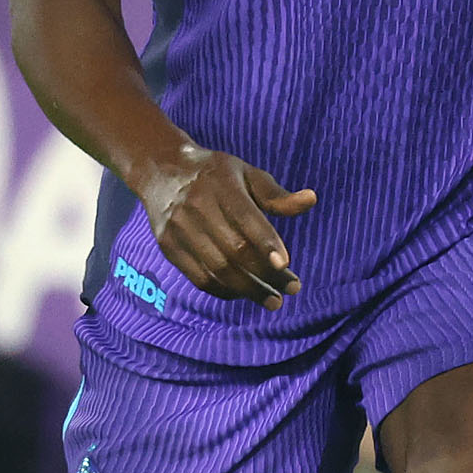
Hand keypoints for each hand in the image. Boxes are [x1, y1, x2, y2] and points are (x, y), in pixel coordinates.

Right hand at [137, 144, 314, 306]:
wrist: (162, 172)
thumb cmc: (216, 175)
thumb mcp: (246, 174)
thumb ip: (276, 194)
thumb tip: (311, 200)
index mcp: (221, 186)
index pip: (246, 219)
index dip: (266, 243)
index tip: (285, 264)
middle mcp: (197, 208)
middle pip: (234, 250)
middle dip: (265, 275)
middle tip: (292, 289)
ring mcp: (180, 230)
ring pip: (217, 269)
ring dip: (248, 290)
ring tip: (273, 300)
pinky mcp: (169, 247)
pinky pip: (199, 278)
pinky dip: (224, 290)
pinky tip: (245, 293)